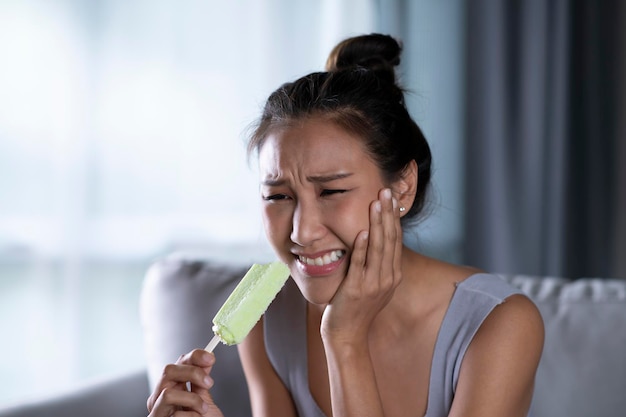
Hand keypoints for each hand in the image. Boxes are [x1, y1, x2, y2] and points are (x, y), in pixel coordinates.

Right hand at [147, 349, 223, 416]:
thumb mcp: (204, 401)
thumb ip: (201, 382)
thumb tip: (207, 359)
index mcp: (173, 387)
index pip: (178, 362)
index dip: (194, 356)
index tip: (211, 358)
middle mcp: (160, 397)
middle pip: (168, 370)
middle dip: (192, 372)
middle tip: (209, 383)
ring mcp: (157, 411)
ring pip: (167, 392)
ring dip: (191, 399)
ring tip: (203, 410)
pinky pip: (172, 414)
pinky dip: (190, 416)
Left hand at [321, 187, 402, 345]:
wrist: (347, 334)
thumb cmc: (355, 308)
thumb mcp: (372, 284)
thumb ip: (375, 264)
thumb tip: (372, 239)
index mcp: (392, 275)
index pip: (395, 239)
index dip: (393, 217)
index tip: (391, 198)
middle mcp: (387, 278)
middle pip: (390, 239)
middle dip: (388, 213)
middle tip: (387, 191)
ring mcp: (373, 284)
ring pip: (378, 248)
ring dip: (378, 223)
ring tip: (376, 203)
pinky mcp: (356, 289)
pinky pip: (361, 264)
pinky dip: (362, 247)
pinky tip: (363, 231)